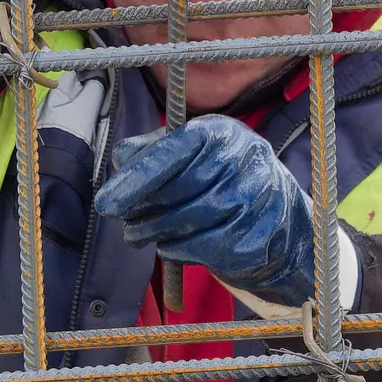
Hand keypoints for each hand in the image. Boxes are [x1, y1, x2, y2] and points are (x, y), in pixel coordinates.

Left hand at [94, 115, 314, 306]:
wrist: (274, 215)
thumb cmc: (218, 178)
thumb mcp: (190, 152)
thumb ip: (152, 151)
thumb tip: (122, 160)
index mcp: (223, 131)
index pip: (175, 149)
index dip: (139, 177)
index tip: (107, 202)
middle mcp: (245, 159)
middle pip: (178, 189)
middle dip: (142, 209)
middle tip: (123, 220)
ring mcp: (256, 200)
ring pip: (187, 221)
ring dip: (154, 231)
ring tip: (139, 234)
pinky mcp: (255, 237)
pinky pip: (200, 248)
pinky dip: (175, 250)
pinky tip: (170, 244)